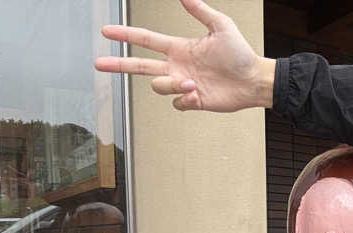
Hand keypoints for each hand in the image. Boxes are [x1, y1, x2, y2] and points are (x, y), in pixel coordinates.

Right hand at [94, 0, 274, 111]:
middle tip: (99, 63)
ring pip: (158, 86)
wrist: (253, 79)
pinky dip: (185, 99)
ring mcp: (183, 85)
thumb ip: (200, 10)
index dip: (126, 35)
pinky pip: (177, 103)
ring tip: (192, 83)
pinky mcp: (192, 101)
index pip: (146, 40)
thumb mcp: (221, 25)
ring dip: (172, 84)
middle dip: (119, 64)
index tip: (107, 32)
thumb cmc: (241, 54)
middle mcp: (177, 66)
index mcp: (179, 48)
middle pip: (139, 65)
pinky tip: (198, 94)